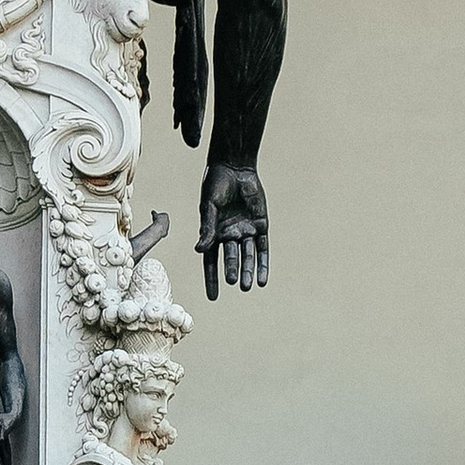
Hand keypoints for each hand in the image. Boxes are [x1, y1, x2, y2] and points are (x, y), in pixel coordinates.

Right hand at [197, 161, 267, 297]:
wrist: (235, 167)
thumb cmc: (216, 184)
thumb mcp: (209, 207)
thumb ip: (207, 229)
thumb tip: (200, 251)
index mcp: (212, 233)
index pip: (211, 261)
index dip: (212, 279)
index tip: (213, 297)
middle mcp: (229, 235)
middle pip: (230, 259)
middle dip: (232, 272)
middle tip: (236, 284)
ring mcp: (245, 231)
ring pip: (247, 256)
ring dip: (249, 271)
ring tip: (249, 287)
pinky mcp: (260, 225)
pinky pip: (262, 248)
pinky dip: (263, 263)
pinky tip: (263, 278)